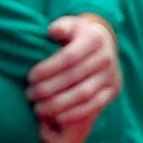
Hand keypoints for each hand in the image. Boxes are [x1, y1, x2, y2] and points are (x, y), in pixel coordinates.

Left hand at [27, 14, 120, 142]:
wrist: (104, 44)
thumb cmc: (77, 36)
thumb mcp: (70, 25)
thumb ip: (61, 26)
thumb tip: (53, 31)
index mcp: (94, 39)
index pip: (69, 57)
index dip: (48, 69)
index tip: (30, 77)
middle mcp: (106, 57)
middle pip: (74, 77)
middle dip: (48, 89)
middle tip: (30, 95)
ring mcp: (111, 75)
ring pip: (84, 94)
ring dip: (58, 104)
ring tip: (38, 109)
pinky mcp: (113, 90)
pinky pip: (94, 106)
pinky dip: (74, 113)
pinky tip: (57, 117)